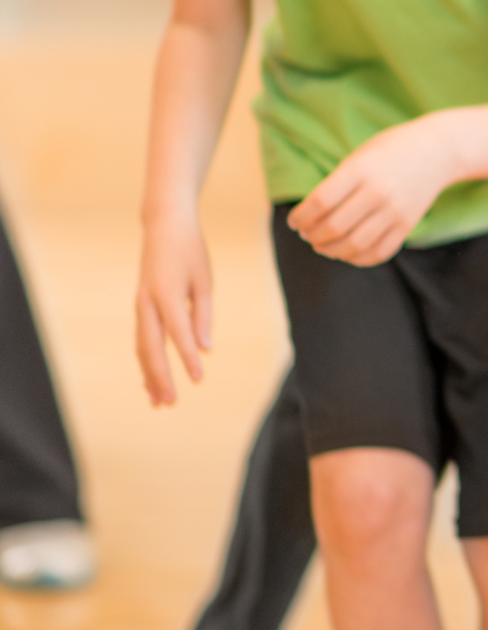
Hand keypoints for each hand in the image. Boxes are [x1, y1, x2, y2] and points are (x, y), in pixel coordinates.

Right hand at [136, 211, 211, 405]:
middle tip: (171, 403)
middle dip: (160, 377)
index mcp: (166, 293)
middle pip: (150, 347)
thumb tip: (204, 349)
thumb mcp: (204, 279)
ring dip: (149, 375)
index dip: (187, 358)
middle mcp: (147, 302)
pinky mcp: (141, 307)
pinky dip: (146, 360)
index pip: (178, 332)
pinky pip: (141, 339)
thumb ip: (202, 315)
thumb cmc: (190, 251)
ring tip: (158, 402)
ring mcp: (140, 305)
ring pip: (142, 347)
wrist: (164, 226)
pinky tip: (152, 380)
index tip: (198, 380)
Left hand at [287, 116, 458, 266]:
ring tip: (323, 246)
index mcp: (360, 170)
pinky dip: (358, 258)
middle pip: (334, 227)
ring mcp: (395, 210)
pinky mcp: (408, 224)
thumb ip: (337, 183)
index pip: (320, 202)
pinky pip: (379, 252)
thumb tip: (311, 217)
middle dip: (312, 236)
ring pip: (354, 245)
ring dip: (331, 250)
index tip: (294, 222)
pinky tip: (348, 252)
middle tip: (306, 235)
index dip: (300, 217)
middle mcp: (378, 192)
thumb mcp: (360, 156)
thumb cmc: (391, 149)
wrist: (438, 150)